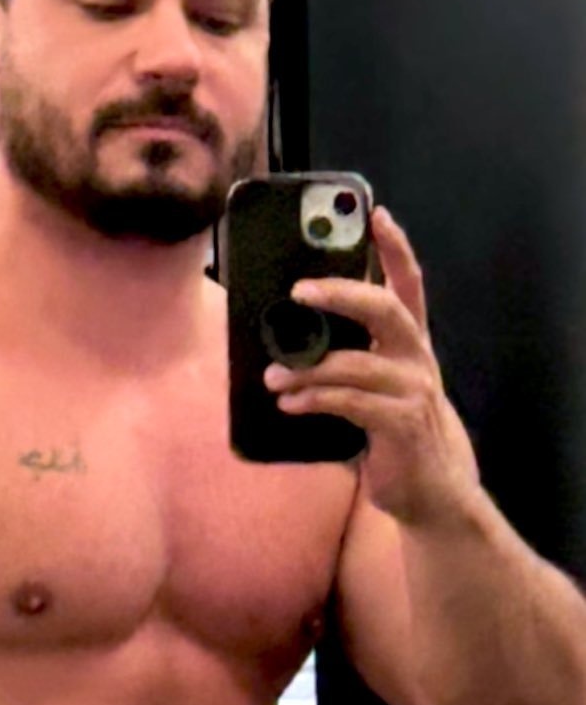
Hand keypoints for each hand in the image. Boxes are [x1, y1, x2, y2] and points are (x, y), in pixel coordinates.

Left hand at [263, 205, 481, 524]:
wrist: (432, 491)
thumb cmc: (393, 432)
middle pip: (386, 308)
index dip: (395, 248)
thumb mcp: (374, 387)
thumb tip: (282, 341)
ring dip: (307, 367)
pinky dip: (314, 399)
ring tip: (272, 374)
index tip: (376, 214)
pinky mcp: (401, 424)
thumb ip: (346, 359)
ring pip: (356, 362)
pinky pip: (350, 402)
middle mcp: (416, 359)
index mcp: (410, 344)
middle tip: (299, 289)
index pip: (409, 285)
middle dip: (342, 292)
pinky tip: (288, 403)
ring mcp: (412, 390)